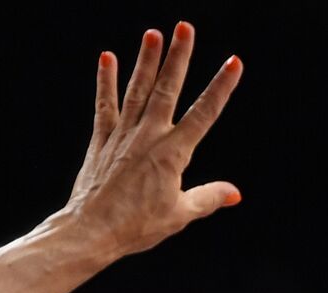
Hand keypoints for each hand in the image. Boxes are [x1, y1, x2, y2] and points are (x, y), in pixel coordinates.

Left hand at [63, 22, 241, 259]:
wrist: (92, 231)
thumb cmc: (138, 227)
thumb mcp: (180, 215)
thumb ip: (208, 198)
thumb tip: (235, 193)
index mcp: (173, 154)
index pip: (203, 114)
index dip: (220, 87)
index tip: (234, 62)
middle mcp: (149, 137)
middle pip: (167, 89)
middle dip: (178, 56)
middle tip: (185, 27)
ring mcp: (123, 135)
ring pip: (138, 90)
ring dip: (146, 60)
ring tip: (153, 33)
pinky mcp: (102, 140)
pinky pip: (105, 105)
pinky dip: (106, 81)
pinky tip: (108, 58)